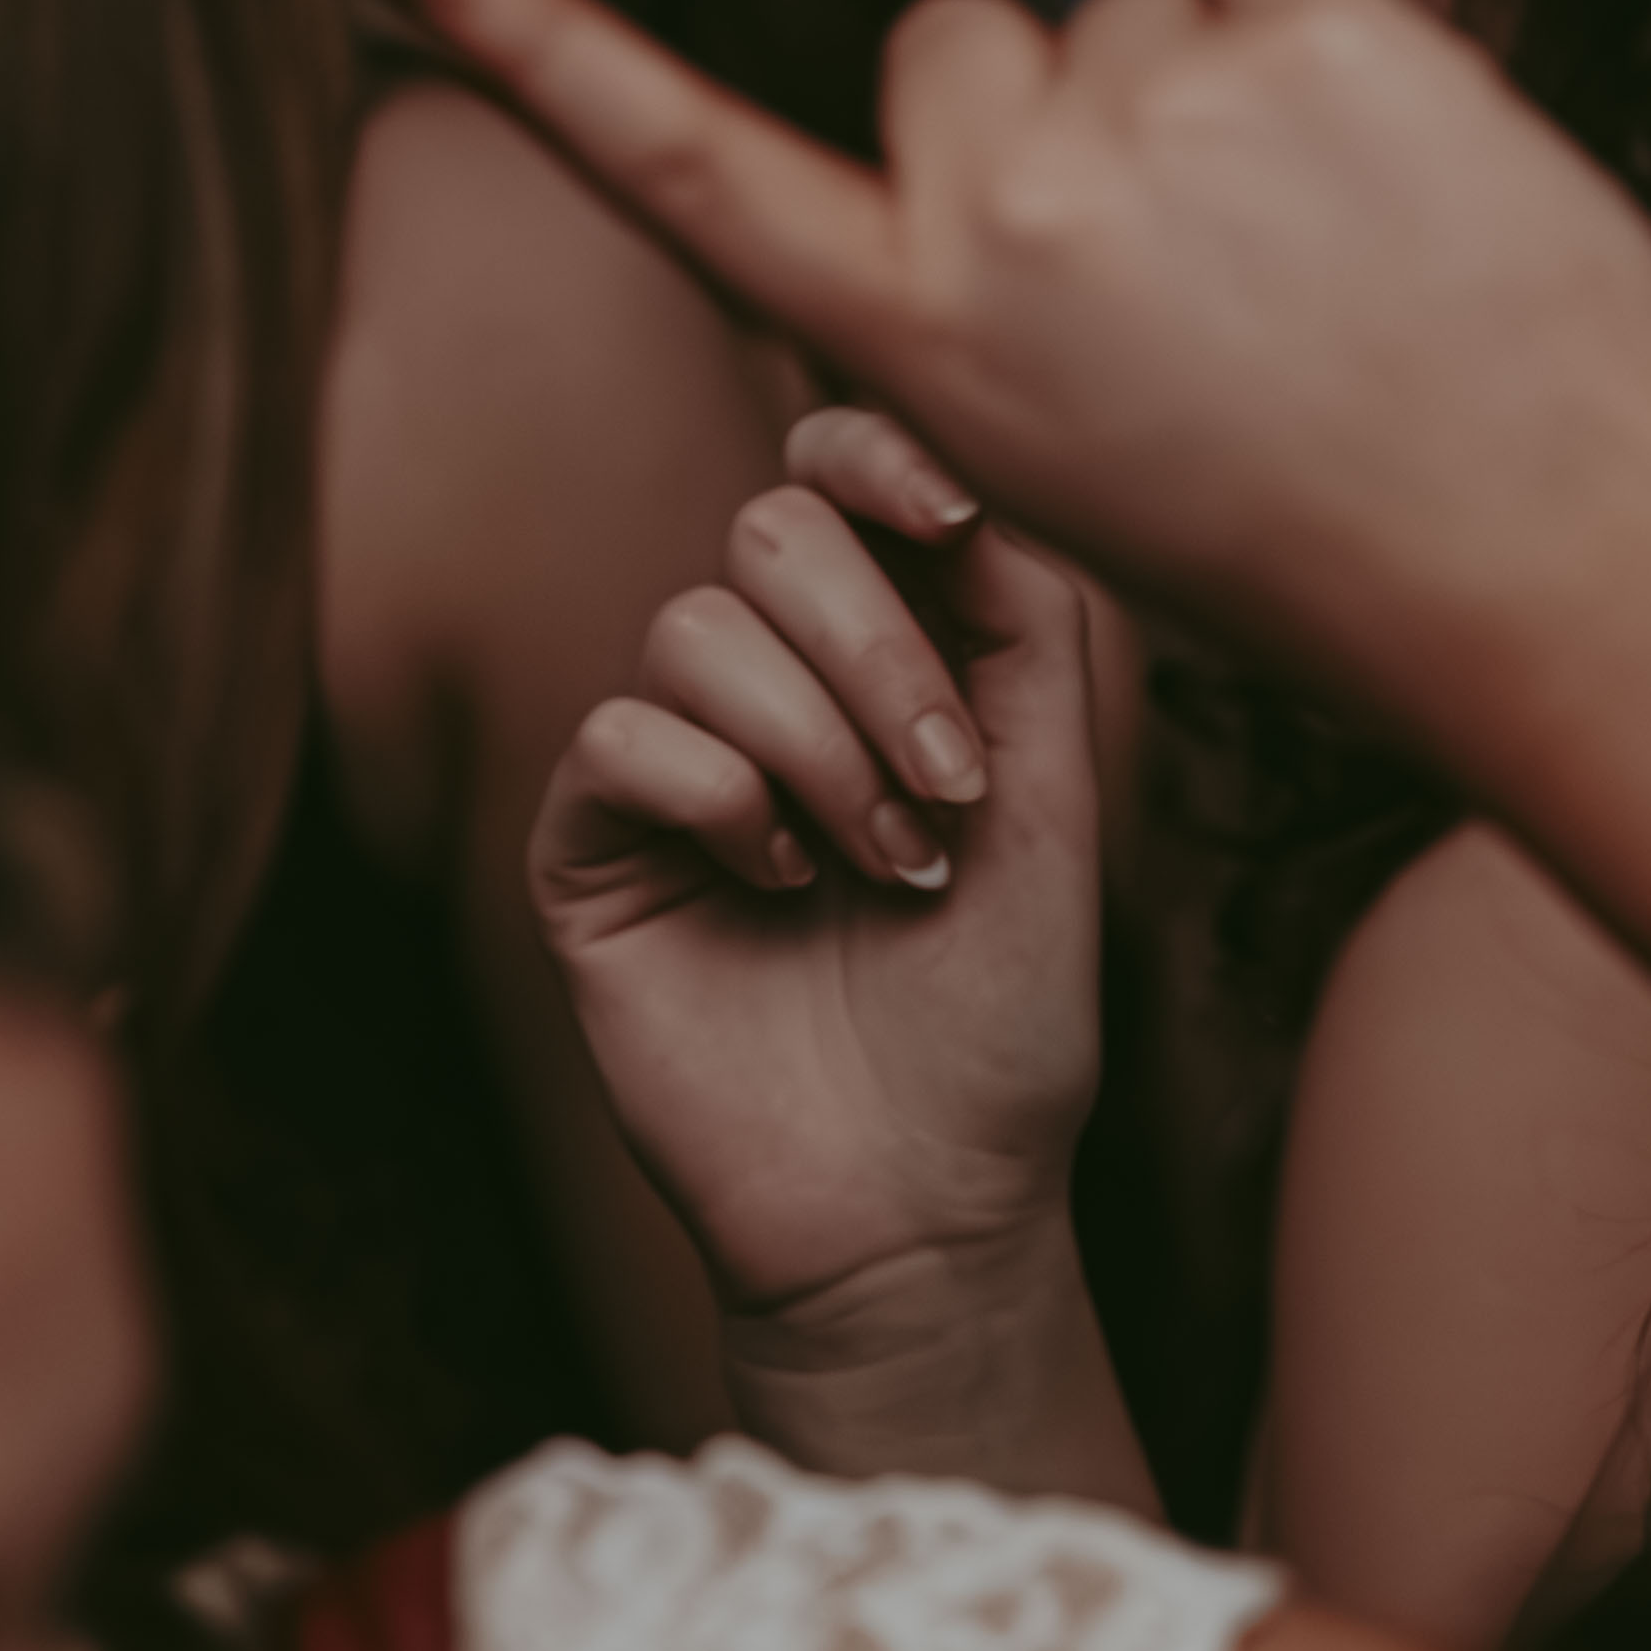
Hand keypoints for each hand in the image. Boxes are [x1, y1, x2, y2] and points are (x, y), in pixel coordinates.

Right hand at [378, 0, 1650, 755]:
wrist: (1562, 566)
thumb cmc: (1329, 541)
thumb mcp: (1092, 460)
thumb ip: (1013, 294)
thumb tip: (1035, 129)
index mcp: (926, 343)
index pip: (690, 167)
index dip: (542, 48)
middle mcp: (1000, 217)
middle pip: (963, 37)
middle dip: (1062, 98)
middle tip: (1203, 265)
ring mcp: (1156, 115)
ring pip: (1143, 10)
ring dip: (1226, 96)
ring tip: (1335, 266)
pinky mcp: (1311, 39)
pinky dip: (1347, 64)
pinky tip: (1408, 204)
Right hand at [534, 410, 1107, 1329]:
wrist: (930, 1197)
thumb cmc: (1005, 1014)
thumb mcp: (1061, 799)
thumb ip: (1025, 630)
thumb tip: (961, 486)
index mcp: (883, 656)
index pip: (837, 476)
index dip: (878, 453)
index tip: (952, 516)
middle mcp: (767, 690)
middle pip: (772, 528)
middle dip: (878, 646)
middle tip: (947, 790)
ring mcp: (671, 768)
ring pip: (695, 628)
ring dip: (818, 743)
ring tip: (883, 864)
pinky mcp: (589, 854)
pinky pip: (620, 738)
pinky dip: (720, 797)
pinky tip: (777, 886)